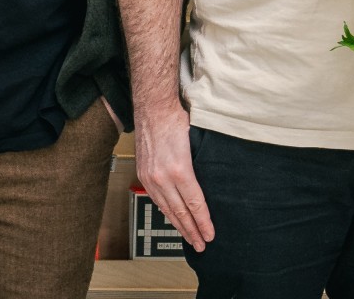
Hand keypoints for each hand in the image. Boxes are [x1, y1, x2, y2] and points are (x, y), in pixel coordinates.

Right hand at [134, 104, 214, 250]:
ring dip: (178, 225)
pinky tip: (171, 217)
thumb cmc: (175, 119)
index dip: (203, 221)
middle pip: (180, 211)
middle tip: (201, 244)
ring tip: (188, 237)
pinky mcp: (144, 174)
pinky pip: (155, 199)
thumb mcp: (195, 142)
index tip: (210, 234)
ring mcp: (151, 177)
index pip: (195, 203)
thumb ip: (199, 165)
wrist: (152, 108)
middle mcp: (163, 177)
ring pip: (166, 208)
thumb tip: (207, 181)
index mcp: (180, 170)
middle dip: (192, 230)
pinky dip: (165, 211)